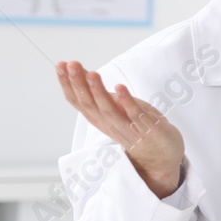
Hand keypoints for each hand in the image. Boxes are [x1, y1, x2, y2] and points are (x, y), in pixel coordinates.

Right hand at [56, 61, 185, 198]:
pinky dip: (127, 102)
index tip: (60, 65)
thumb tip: (82, 72)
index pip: (78, 102)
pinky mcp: (146, 130)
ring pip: (108, 111)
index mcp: (99, 119)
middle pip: (90, 105)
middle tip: (72, 64)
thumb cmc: (136, 127)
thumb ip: (100, 93)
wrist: (160, 156)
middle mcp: (109, 125)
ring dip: (99, 92)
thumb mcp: (114, 108)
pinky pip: (135, 116)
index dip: (68, 84)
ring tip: (92, 74)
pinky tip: (120, 87)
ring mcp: (127, 129)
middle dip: (79, 84)